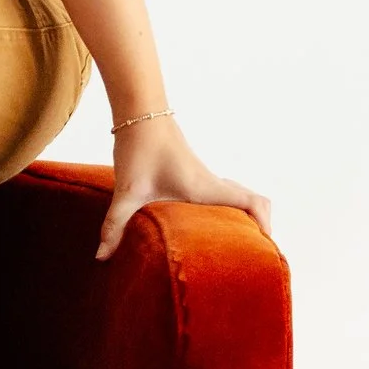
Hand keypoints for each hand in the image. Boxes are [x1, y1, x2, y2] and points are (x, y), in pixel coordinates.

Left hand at [95, 114, 271, 261]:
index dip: (267, 223)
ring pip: (237, 194)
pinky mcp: (193, 172)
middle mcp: (210, 182)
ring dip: (243, 215)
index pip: (252, 202)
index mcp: (204, 189)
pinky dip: (228, 205)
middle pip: (251, 201)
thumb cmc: (139, 147)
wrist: (139, 111)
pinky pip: (222, 190)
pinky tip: (207, 223)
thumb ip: (115, 226)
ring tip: (235, 243)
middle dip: (259, 225)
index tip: (266, 246)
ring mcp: (204, 176)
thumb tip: (101, 257)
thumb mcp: (126, 192)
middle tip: (255, 252)